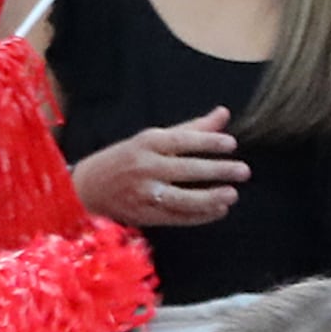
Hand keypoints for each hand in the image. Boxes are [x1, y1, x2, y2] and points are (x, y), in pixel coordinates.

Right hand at [74, 109, 246, 226]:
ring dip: (209, 198)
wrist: (87, 187)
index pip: (182, 141)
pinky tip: (218, 210)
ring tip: (232, 195)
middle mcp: (144, 167)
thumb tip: (224, 114)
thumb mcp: (152, 139)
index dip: (208, 142)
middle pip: (186, 170)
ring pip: (182, 198)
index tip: (231, 144)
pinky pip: (177, 217)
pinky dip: (199, 216)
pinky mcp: (144, 215)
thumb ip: (191, 129)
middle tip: (243, 171)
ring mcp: (143, 193)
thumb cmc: (126, 159)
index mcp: (146, 144)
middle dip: (217, 170)